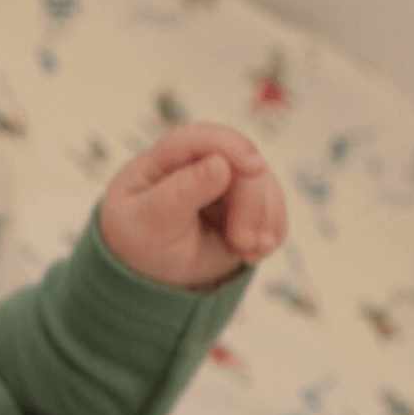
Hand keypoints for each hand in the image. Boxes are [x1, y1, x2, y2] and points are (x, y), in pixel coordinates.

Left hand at [98, 124, 287, 289]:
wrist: (151, 274)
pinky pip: (273, 209)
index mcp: (167, 158)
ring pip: (264, 185)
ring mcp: (227, 181)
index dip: (230, 147)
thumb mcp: (151, 222)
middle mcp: (201, 161)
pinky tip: (254, 253)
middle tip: (243, 242)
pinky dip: (271, 231)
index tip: (254, 168)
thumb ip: (181, 193)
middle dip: (250, 203)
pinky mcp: (246, 204)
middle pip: (241, 165)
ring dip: (264, 220)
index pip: (199, 139)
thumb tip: (220, 163)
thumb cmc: (139, 243)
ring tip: (248, 251)